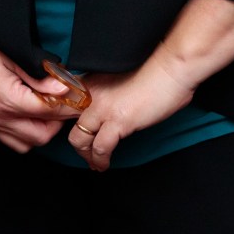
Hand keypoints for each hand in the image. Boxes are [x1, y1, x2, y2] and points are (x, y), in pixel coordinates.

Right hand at [0, 4, 68, 152]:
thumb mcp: (11, 54)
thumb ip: (38, 76)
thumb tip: (64, 87)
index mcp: (7, 100)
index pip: (51, 112)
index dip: (71, 105)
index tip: (82, 97)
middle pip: (41, 135)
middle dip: (58, 122)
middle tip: (67, 102)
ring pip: (24, 143)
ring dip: (41, 130)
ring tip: (47, 108)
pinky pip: (7, 138)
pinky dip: (23, 132)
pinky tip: (26, 112)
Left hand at [67, 58, 195, 171]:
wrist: (171, 69)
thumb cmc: (155, 71)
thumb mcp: (121, 77)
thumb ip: (108, 92)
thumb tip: (107, 107)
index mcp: (92, 81)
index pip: (64, 101)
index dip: (62, 119)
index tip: (74, 131)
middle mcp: (92, 93)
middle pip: (65, 122)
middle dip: (73, 139)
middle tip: (83, 150)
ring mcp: (102, 108)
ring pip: (78, 139)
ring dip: (85, 155)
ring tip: (94, 162)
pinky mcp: (117, 121)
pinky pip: (100, 148)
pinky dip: (100, 160)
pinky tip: (104, 164)